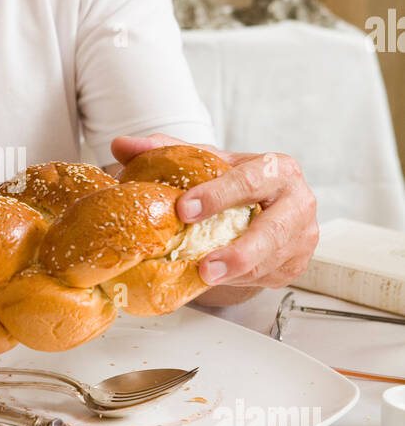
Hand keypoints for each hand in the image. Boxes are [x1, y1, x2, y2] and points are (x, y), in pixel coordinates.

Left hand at [109, 133, 318, 291]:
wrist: (261, 205)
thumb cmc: (230, 181)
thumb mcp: (202, 163)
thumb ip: (163, 150)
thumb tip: (122, 144)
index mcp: (278, 169)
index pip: (250, 180)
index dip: (218, 195)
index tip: (184, 209)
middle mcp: (298, 201)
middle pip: (274, 229)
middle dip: (240, 250)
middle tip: (205, 266)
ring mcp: (302, 236)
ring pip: (272, 259)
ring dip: (238, 272)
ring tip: (205, 277)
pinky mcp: (296, 264)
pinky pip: (269, 277)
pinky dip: (242, 280)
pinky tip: (220, 279)